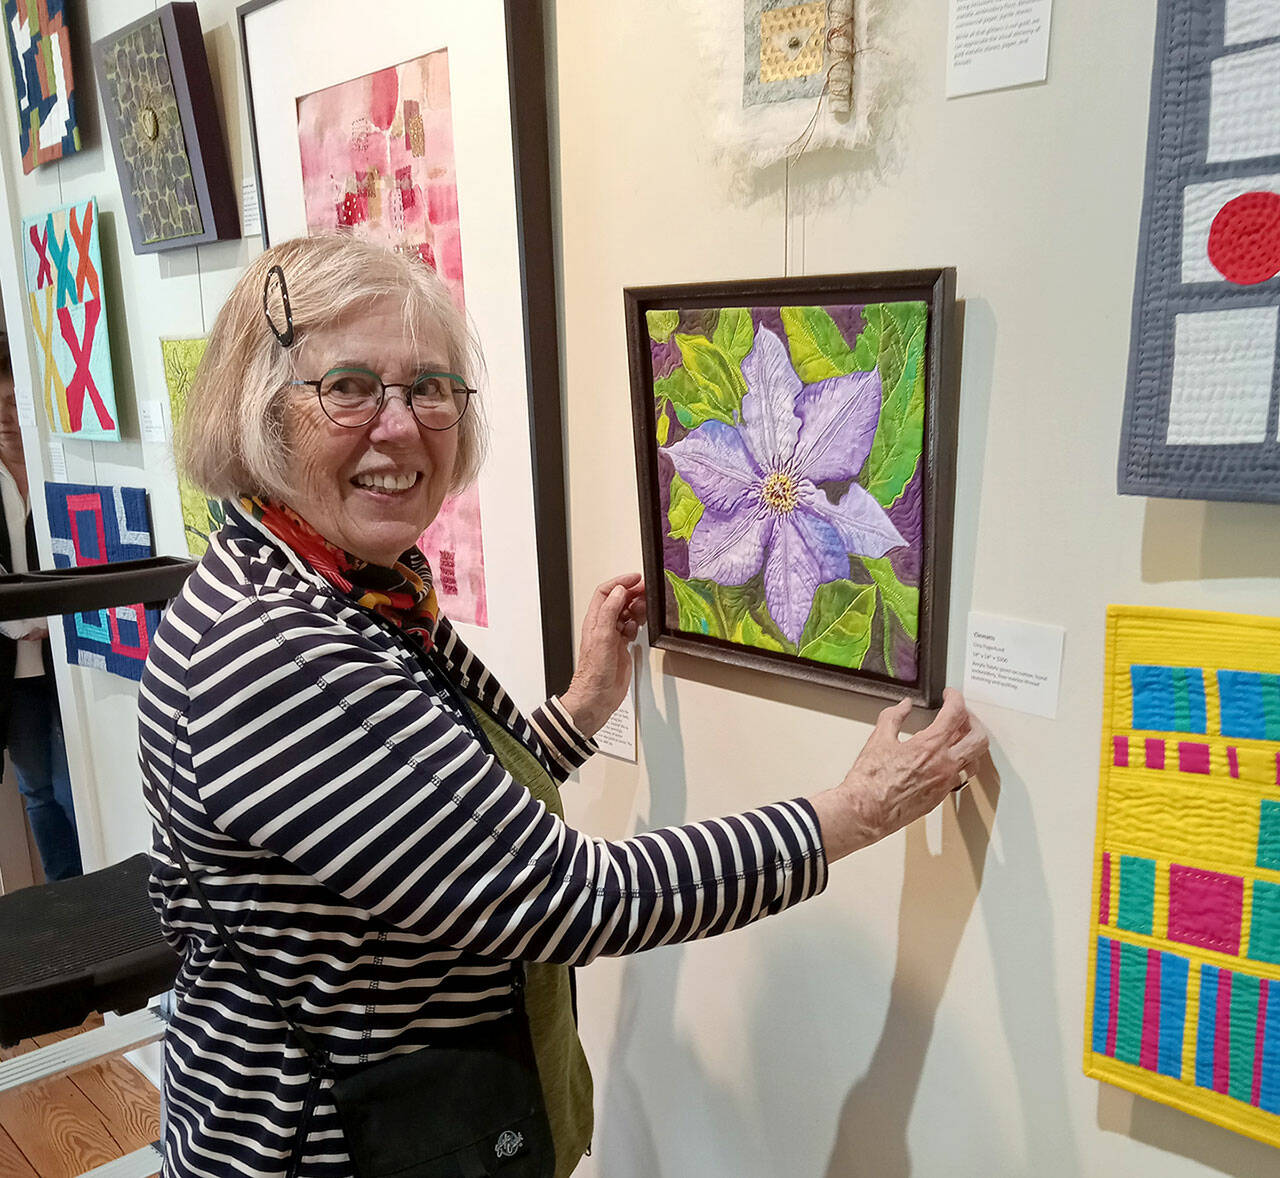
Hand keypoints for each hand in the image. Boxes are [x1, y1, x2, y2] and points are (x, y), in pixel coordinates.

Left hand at [558, 574, 646, 737]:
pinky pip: (631, 628)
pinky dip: (638, 623)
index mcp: (595, 621)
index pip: (606, 593)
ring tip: (646, 606)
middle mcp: (603, 627)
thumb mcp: (602, 638)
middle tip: (647, 590)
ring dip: (636, 607)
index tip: (635, 578)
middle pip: (618, 601)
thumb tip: (619, 592)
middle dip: (632, 592)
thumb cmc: (594, 673)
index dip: (620, 582)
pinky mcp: (621, 648)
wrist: (597, 697)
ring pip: (626, 614)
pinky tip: (640, 625)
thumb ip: (610, 613)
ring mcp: (613, 637)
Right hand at [812, 688, 988, 861]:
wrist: (865, 811)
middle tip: (960, 715)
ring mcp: (945, 783)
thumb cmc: (869, 780)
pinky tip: (944, 760)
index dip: (955, 699)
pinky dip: (958, 763)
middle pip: (978, 738)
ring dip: (970, 746)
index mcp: (930, 746)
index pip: (956, 714)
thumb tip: (903, 706)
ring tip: (957, 738)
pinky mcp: (940, 797)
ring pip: (975, 761)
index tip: (950, 695)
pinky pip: (960, 777)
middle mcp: (944, 765)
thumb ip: (894, 716)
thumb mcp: (878, 739)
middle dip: (973, 721)